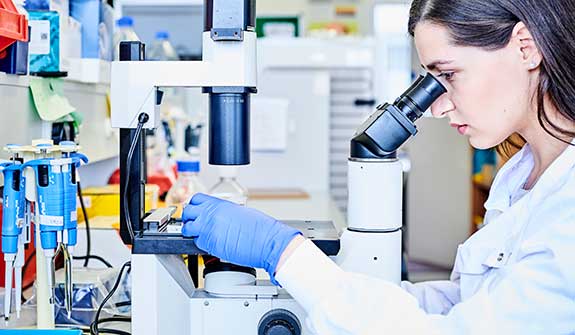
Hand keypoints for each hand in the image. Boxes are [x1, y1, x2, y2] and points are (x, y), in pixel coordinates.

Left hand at [182, 193, 301, 281]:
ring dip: (190, 232)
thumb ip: (224, 212)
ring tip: (197, 235)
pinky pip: (197, 243)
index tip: (194, 211)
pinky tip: (209, 244)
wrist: (266, 240)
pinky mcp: (210, 244)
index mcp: (219, 204)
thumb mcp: (240, 211)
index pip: (196, 199)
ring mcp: (209, 229)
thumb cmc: (260, 227)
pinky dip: (200, 244)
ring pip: (187, 229)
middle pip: (187, 212)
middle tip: (191, 223)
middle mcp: (211, 214)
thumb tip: (217, 216)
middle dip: (187, 218)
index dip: (193, 206)